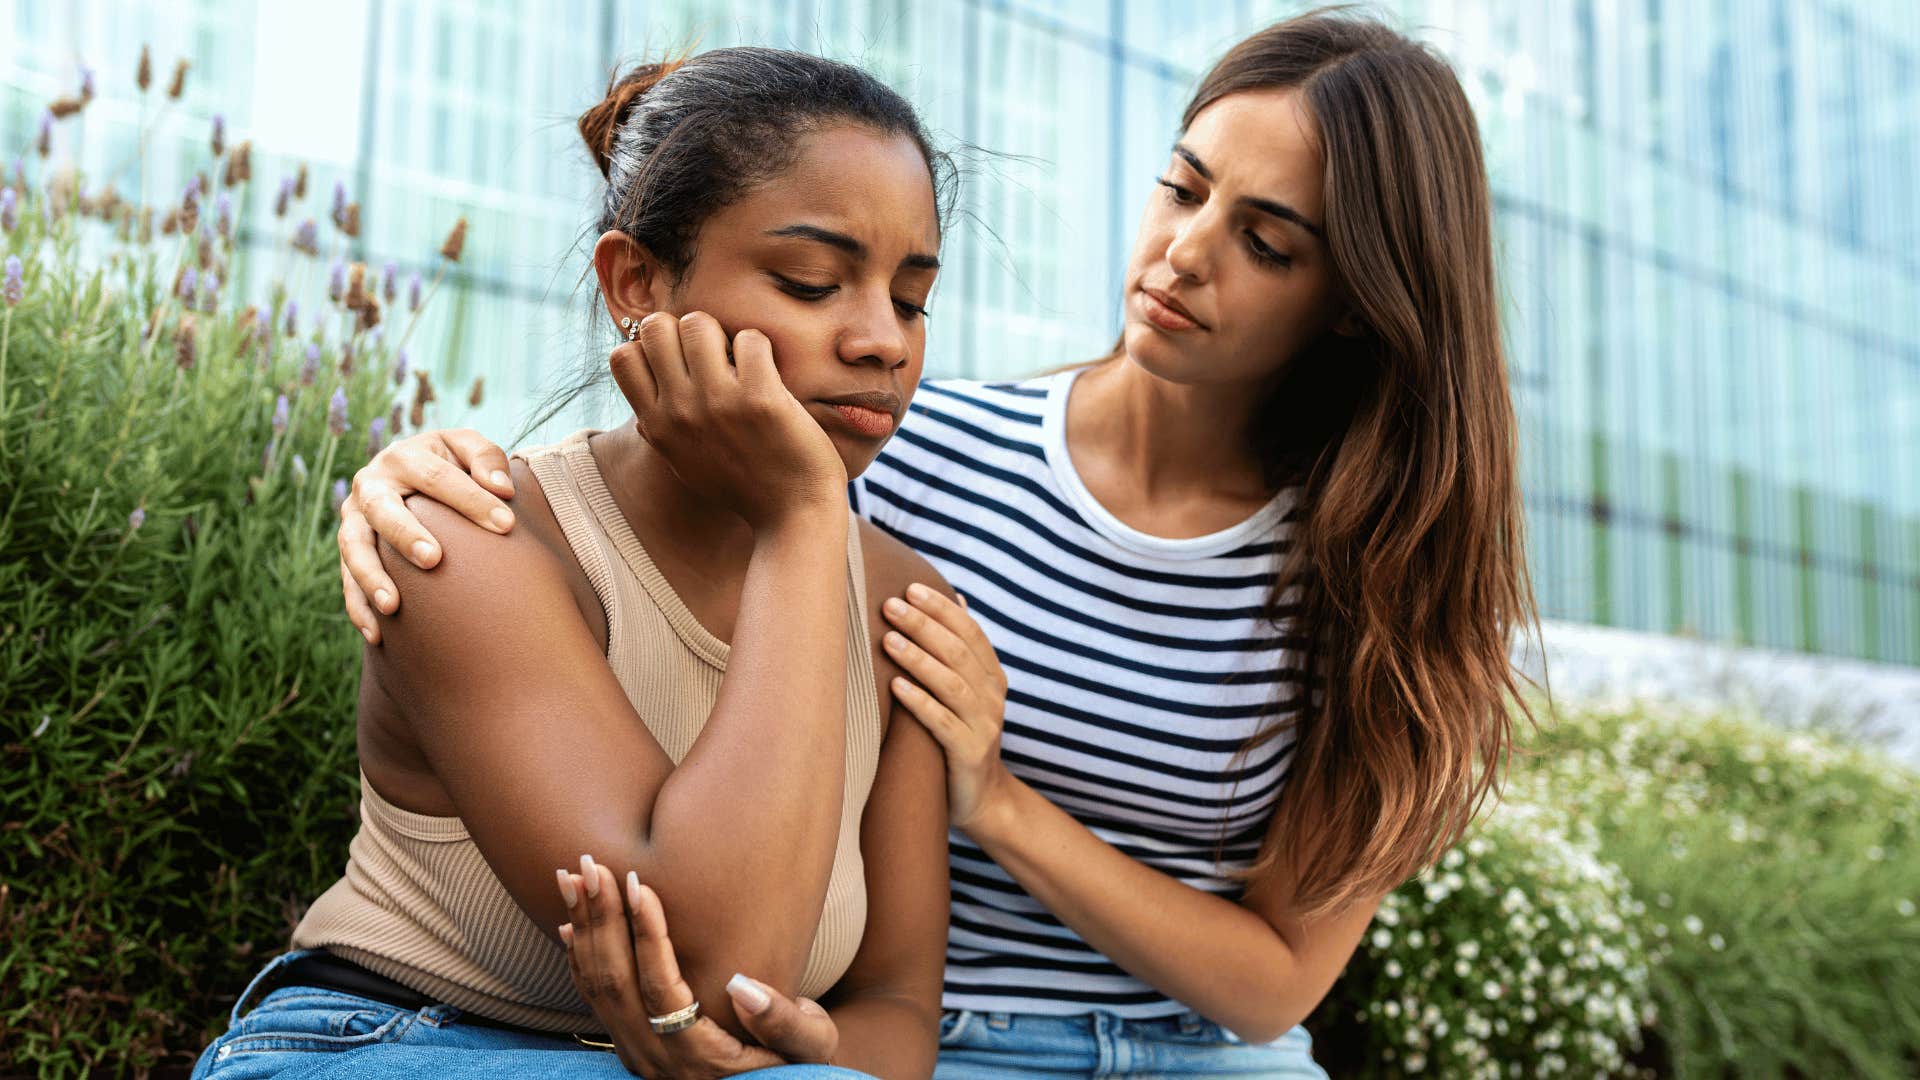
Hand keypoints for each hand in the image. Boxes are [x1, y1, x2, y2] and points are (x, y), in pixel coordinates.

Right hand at [338, 428, 514, 642]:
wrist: (412, 472)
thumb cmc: (450, 463)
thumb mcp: (468, 449)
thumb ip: (487, 458)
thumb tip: (502, 488)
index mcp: (403, 457)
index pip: (436, 477)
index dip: (471, 499)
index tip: (507, 525)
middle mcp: (371, 484)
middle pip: (382, 509)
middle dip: (405, 535)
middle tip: (433, 560)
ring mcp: (354, 518)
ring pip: (353, 547)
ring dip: (370, 577)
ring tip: (392, 606)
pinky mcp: (350, 548)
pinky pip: (346, 580)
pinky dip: (358, 607)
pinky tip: (376, 634)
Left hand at [558, 856, 838, 1077]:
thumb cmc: (798, 1066)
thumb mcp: (811, 1047)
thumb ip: (784, 1023)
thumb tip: (743, 987)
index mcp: (701, 1058)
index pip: (661, 988)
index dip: (647, 934)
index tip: (638, 883)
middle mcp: (658, 1060)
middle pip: (617, 983)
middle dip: (602, 918)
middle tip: (591, 863)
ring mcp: (639, 1056)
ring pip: (597, 989)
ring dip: (585, 928)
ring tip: (574, 876)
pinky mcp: (631, 1047)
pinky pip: (594, 1001)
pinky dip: (579, 957)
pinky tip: (572, 922)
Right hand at [613, 311, 845, 532]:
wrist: (792, 516)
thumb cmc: (742, 488)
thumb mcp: (684, 466)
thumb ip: (660, 436)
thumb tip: (644, 415)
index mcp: (657, 426)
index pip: (622, 355)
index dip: (651, 346)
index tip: (680, 363)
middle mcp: (679, 412)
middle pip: (656, 327)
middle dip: (685, 328)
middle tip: (713, 354)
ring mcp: (718, 404)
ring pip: (699, 323)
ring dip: (724, 333)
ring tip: (741, 361)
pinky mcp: (760, 399)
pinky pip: (750, 339)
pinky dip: (762, 348)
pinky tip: (770, 373)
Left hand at [881, 585, 1012, 830]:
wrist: (980, 799)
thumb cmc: (961, 737)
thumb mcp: (966, 691)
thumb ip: (962, 649)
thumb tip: (957, 598)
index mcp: (992, 676)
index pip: (970, 632)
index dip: (942, 609)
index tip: (910, 588)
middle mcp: (993, 696)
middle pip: (958, 652)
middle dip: (924, 625)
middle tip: (890, 605)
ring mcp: (984, 725)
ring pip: (951, 683)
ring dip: (918, 659)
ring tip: (888, 639)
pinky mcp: (969, 753)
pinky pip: (943, 723)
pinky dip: (919, 702)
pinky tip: (895, 685)